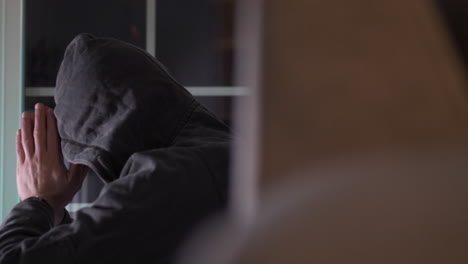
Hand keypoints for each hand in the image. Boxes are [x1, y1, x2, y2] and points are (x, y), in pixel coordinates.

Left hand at [16, 103, 87, 224]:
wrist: (39, 209)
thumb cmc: (58, 196)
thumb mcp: (74, 182)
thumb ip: (79, 167)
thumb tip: (84, 155)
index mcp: (52, 159)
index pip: (51, 136)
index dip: (50, 122)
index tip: (50, 111)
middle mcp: (39, 158)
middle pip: (38, 134)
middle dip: (38, 118)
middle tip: (38, 106)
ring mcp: (28, 162)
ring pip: (26, 139)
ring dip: (26, 125)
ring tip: (26, 114)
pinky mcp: (20, 168)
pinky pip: (19, 150)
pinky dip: (19, 139)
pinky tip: (19, 132)